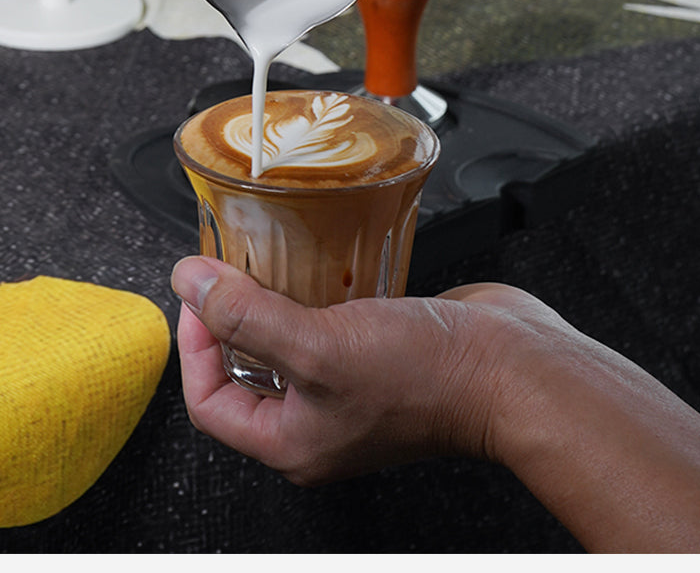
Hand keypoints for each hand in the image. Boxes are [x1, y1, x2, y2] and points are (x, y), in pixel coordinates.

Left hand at [171, 257, 699, 551]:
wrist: (511, 366)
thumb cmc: (425, 377)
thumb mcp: (316, 345)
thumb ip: (246, 315)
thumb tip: (188, 283)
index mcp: (292, 443)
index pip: (210, 401)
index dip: (195, 345)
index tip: (198, 293)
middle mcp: (316, 422)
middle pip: (244, 368)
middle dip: (230, 315)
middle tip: (226, 267)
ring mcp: (348, 388)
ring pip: (285, 340)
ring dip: (271, 298)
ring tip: (264, 257)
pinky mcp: (376, 353)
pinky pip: (326, 321)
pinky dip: (314, 289)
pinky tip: (316, 259)